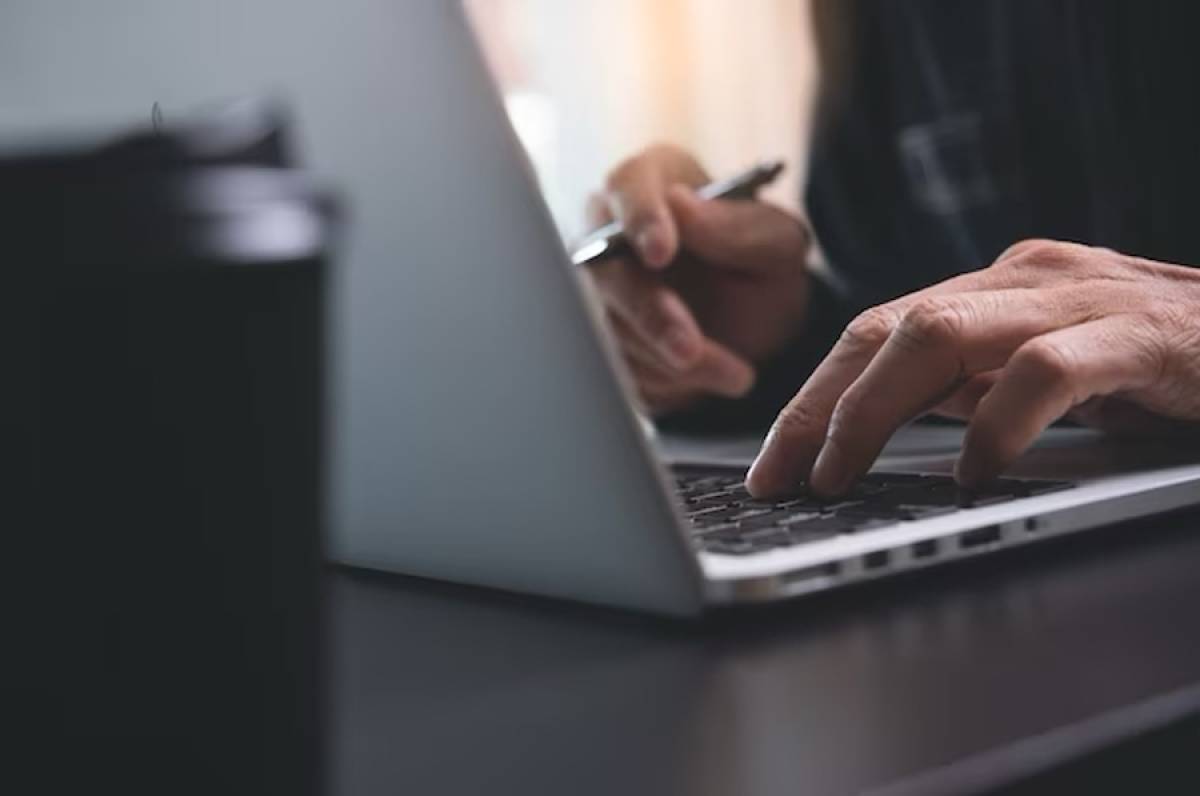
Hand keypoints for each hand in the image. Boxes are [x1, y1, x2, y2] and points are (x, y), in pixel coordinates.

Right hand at [586, 144, 810, 414]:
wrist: (757, 324)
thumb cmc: (762, 265)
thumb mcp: (777, 243)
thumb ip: (737, 225)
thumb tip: (681, 206)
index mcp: (652, 181)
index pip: (628, 187)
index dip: (639, 220)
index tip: (660, 253)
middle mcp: (610, 230)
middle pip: (603, 268)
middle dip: (648, 315)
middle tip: (689, 349)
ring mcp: (599, 288)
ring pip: (607, 327)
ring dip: (666, 360)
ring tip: (735, 374)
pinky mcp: (601, 339)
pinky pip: (616, 367)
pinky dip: (665, 383)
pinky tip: (710, 377)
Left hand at [747, 240, 1199, 496]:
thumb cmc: (1163, 363)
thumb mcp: (1050, 372)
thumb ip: (976, 385)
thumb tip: (885, 431)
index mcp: (997, 289)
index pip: (876, 332)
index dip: (812, 396)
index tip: (771, 462)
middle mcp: (1025, 280)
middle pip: (886, 329)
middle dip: (818, 406)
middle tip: (777, 476)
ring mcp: (1081, 299)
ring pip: (940, 335)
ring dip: (873, 411)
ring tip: (841, 475)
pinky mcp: (1142, 336)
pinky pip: (1045, 371)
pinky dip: (997, 423)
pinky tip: (973, 473)